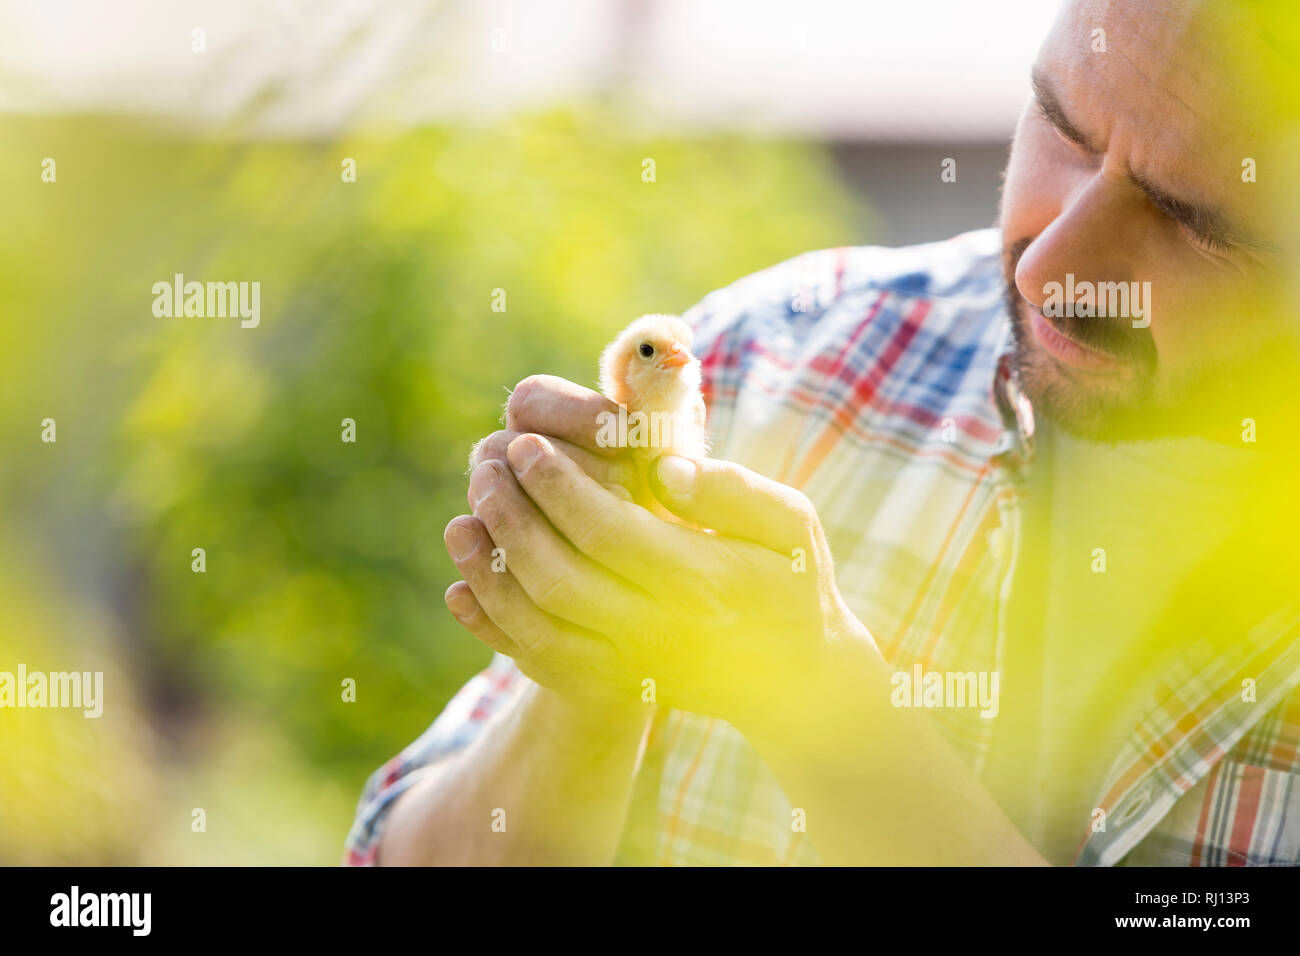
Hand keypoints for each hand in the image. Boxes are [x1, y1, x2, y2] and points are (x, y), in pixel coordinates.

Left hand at [445, 378, 877, 725]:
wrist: (791, 680)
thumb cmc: (790, 582)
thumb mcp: (790, 526)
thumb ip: (733, 492)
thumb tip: (665, 470)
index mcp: (707, 585)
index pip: (612, 534)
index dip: (561, 486)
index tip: (527, 443)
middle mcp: (663, 634)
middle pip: (561, 579)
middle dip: (513, 517)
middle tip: (487, 466)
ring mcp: (632, 668)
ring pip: (537, 626)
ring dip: (489, 568)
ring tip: (466, 514)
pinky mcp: (609, 687)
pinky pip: (534, 662)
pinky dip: (492, 625)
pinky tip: (463, 584)